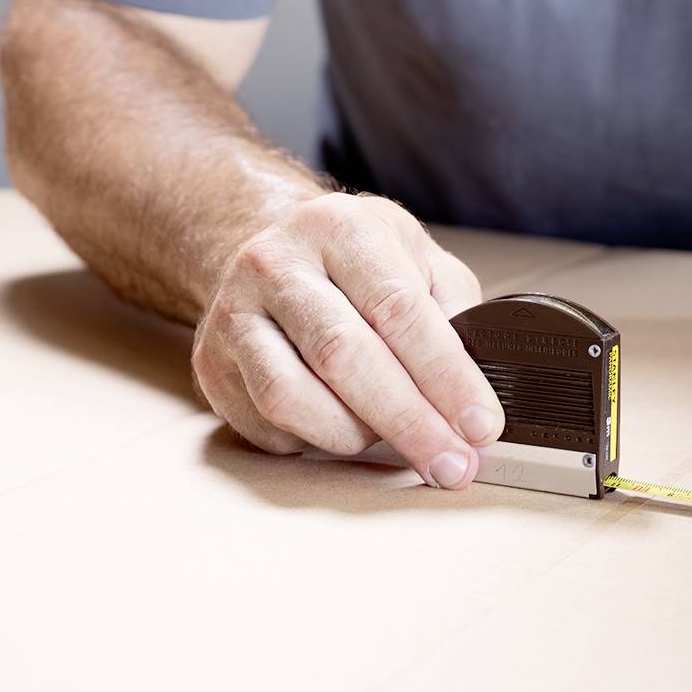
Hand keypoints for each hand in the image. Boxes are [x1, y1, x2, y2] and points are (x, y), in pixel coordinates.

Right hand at [190, 192, 502, 488]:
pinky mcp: (211, 364)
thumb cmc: (354, 262)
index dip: (444, 375)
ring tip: (395, 441)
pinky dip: (315, 441)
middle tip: (453, 465)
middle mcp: (276, 263)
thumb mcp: (414, 257)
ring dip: (356, 436)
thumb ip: (452, 308)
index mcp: (338, 226)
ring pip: (292, 399)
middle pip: (344, 356)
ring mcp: (233, 314)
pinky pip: (268, 426)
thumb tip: (475, 385)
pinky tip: (343, 429)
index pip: (397, 308)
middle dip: (409, 422)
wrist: (269, 251)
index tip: (480, 425)